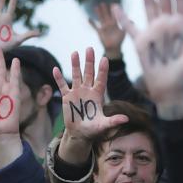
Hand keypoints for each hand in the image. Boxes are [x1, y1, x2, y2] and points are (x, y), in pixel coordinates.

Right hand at [53, 48, 127, 163]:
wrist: (80, 133)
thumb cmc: (94, 129)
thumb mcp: (103, 125)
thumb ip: (113, 121)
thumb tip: (126, 119)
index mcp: (98, 95)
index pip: (101, 80)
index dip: (103, 70)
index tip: (104, 59)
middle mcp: (88, 90)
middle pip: (89, 73)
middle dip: (89, 61)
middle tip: (89, 48)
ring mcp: (77, 92)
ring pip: (76, 76)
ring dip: (75, 65)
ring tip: (74, 53)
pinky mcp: (67, 97)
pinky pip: (62, 86)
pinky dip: (59, 78)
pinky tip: (55, 69)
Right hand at [89, 3, 124, 58]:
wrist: (113, 48)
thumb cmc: (119, 40)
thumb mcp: (123, 32)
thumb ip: (126, 26)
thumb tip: (132, 20)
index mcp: (115, 24)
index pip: (114, 15)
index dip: (113, 10)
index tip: (112, 4)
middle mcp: (109, 24)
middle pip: (106, 15)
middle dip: (104, 10)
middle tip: (102, 3)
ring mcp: (104, 27)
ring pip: (100, 19)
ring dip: (98, 14)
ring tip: (95, 7)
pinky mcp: (99, 32)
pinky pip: (95, 27)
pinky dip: (92, 23)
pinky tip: (88, 18)